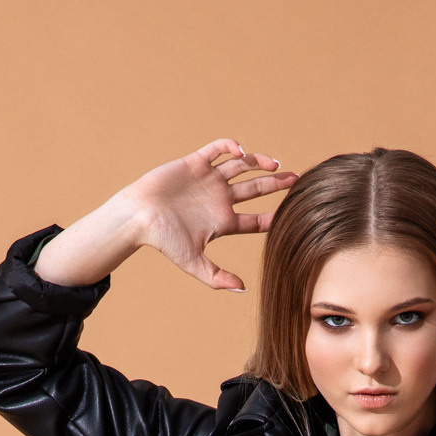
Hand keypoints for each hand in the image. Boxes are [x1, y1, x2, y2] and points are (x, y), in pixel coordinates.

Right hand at [125, 139, 296, 289]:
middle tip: (296, 180)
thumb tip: (243, 289)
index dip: (274, 216)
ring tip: (275, 163)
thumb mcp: (193, 263)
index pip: (256, 220)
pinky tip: (241, 150)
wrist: (138, 217)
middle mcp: (219, 199)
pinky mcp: (195, 163)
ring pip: (241, 166)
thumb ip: (217, 278)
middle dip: (275, 184)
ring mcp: (209, 180)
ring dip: (259, 162)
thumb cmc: (163, 241)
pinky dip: (230, 146)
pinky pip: (217, 149)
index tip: (293, 211)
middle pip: (255, 189)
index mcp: (223, 222)